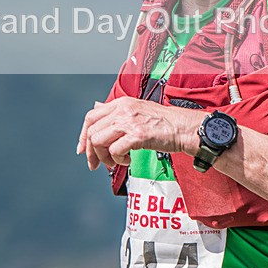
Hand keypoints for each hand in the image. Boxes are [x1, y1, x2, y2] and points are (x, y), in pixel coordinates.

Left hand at [76, 97, 200, 170]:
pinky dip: (118, 160)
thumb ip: (116, 111)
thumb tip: (96, 108)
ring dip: (105, 157)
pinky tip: (129, 160)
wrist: (184, 128)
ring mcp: (130, 121)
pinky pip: (114, 151)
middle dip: (91, 152)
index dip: (83, 135)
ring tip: (117, 161)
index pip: (91, 116)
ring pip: (99, 141)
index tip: (82, 149)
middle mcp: (123, 109)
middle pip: (92, 131)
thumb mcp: (137, 110)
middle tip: (96, 165)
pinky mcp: (138, 135)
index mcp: (122, 103)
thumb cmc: (164, 122)